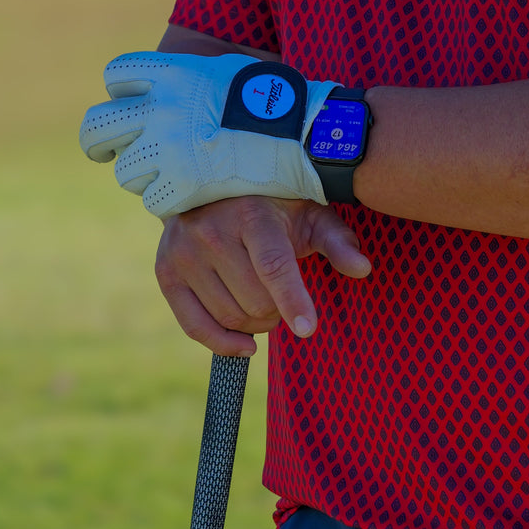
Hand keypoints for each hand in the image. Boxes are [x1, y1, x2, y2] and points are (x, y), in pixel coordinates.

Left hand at [79, 50, 340, 215]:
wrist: (302, 136)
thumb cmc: (274, 100)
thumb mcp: (227, 71)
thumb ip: (191, 79)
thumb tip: (173, 87)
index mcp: (173, 73)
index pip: (117, 75)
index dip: (121, 91)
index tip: (130, 104)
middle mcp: (161, 109)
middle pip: (97, 126)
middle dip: (98, 142)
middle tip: (105, 153)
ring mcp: (168, 149)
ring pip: (125, 171)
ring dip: (141, 175)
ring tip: (164, 177)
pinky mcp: (180, 187)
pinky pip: (152, 201)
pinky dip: (167, 201)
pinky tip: (186, 196)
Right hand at [154, 193, 371, 354]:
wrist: (212, 184)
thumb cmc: (273, 204)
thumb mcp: (309, 214)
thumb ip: (337, 241)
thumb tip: (363, 268)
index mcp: (251, 214)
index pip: (272, 265)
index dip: (292, 299)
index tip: (307, 329)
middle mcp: (211, 231)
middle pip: (254, 301)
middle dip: (277, 309)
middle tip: (283, 294)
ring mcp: (183, 252)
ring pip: (230, 317)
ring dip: (255, 323)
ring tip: (263, 301)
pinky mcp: (165, 271)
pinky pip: (195, 328)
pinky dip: (224, 343)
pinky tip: (246, 344)